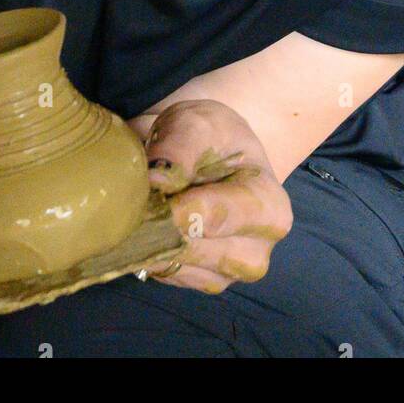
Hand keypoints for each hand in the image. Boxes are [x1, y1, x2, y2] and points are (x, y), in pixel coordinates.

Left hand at [141, 100, 292, 294]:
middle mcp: (256, 250)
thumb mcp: (201, 122)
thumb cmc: (214, 136)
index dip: (177, 208)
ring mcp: (228, 272)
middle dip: (156, 221)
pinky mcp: (199, 281)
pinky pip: (163, 272)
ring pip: (173, 264)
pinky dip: (146, 247)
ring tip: (140, 201)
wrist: (213, 154)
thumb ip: (181, 144)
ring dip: (147, 235)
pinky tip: (146, 220)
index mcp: (269, 208)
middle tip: (134, 193)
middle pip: (193, 247)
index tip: (149, 190)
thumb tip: (156, 179)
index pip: (217, 218)